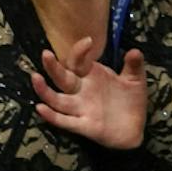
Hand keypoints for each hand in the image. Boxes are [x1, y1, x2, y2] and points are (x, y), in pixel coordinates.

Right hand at [30, 36, 148, 148]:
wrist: (135, 129)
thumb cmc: (130, 101)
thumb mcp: (135, 80)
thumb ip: (134, 66)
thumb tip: (135, 51)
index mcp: (91, 76)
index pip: (78, 61)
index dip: (80, 51)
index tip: (89, 42)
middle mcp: (81, 91)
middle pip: (62, 77)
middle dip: (53, 67)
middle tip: (46, 54)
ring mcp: (80, 108)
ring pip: (57, 99)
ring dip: (45, 90)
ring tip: (36, 78)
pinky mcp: (83, 126)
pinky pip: (64, 121)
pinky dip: (52, 116)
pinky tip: (41, 109)